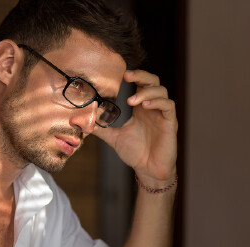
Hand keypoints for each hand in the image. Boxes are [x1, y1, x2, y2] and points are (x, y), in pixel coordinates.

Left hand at [94, 70, 177, 186]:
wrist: (149, 170)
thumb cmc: (135, 152)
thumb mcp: (114, 137)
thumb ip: (99, 127)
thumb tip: (79, 122)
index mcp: (140, 107)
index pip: (139, 83)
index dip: (132, 75)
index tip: (119, 74)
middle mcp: (152, 106)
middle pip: (152, 81)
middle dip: (140, 75)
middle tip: (126, 76)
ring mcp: (162, 113)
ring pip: (161, 91)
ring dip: (146, 92)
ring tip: (132, 100)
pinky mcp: (170, 122)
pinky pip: (168, 106)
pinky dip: (157, 102)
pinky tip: (145, 106)